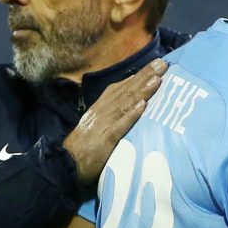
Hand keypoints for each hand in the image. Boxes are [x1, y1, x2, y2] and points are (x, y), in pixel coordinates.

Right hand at [63, 58, 166, 185]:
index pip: (123, 86)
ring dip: (142, 91)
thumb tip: (133, 103)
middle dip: (145, 76)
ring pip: (125, 104)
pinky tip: (142, 106)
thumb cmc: (84, 147)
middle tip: (162, 63)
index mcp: (102, 106)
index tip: (157, 63)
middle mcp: (103, 111)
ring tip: (157, 79)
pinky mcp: (104, 140)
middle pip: (127, 90)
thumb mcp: (97, 125)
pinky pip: (119, 126)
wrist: (65, 164)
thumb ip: (112, 114)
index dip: (140, 74)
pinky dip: (131, 115)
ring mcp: (103, 124)